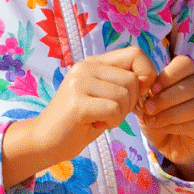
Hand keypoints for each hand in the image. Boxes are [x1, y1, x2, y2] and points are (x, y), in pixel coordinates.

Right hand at [2, 47, 155, 186]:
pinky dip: (111, 123)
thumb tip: (149, 80)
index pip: (135, 53)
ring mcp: (79, 82)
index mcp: (94, 62)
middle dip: (131, 103)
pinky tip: (94, 124)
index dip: (147, 74)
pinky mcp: (77, 102)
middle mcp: (86, 67)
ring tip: (100, 118)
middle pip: (133, 80)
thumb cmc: (79, 121)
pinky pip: (114, 110)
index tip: (139, 95)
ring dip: (119, 116)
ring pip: (125, 96)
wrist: (44, 140)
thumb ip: (121, 83)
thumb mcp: (102, 96)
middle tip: (111, 113)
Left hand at [134, 55, 193, 179]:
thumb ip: (148, 91)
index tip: (152, 89)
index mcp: (190, 70)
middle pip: (192, 85)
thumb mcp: (149, 97)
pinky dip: (174, 126)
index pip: (185, 64)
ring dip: (170, 113)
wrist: (168, 140)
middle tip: (148, 108)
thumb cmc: (159, 111)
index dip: (168, 76)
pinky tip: (161, 127)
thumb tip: (144, 91)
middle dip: (167, 97)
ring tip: (151, 120)